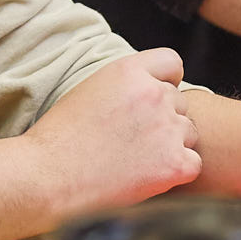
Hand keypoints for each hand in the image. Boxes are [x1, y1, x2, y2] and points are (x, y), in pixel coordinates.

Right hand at [27, 50, 202, 215]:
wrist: (48, 177)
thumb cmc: (59, 138)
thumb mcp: (90, 89)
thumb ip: (125, 84)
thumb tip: (148, 90)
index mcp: (130, 71)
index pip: (172, 63)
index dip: (165, 82)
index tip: (153, 100)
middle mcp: (154, 94)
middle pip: (181, 102)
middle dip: (165, 118)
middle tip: (135, 140)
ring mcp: (167, 129)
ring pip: (189, 132)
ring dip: (172, 145)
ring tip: (137, 160)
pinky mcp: (175, 164)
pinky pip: (193, 162)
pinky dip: (177, 171)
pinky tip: (150, 176)